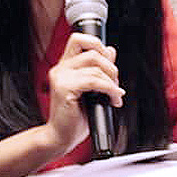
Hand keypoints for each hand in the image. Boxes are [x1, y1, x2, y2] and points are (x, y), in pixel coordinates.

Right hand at [44, 32, 124, 153]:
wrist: (61, 137)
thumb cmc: (74, 118)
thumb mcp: (92, 89)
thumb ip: (99, 69)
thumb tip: (111, 50)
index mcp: (65, 66)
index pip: (79, 39)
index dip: (99, 45)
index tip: (110, 65)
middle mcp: (61, 68)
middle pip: (91, 49)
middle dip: (110, 65)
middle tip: (115, 82)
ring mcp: (60, 77)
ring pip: (95, 66)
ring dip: (112, 82)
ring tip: (116, 95)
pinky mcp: (64, 88)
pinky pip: (94, 81)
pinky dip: (109, 89)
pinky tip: (114, 99)